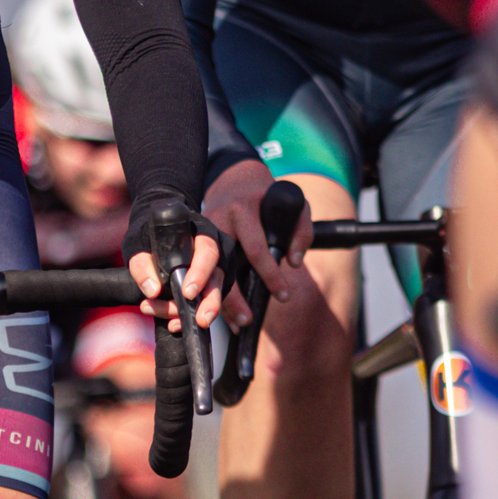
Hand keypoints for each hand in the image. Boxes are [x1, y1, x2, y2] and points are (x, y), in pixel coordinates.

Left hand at [123, 194, 224, 333]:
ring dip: (191, 313)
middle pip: (217, 278)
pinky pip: (203, 304)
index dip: (200, 273)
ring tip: (173, 324)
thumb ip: (141, 264)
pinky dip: (186, 316)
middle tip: (201, 320)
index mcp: (201, 234)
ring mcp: (214, 271)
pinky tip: (173, 324)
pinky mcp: (208, 287)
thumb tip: (152, 290)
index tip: (187, 293)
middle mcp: (214, 253)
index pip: (207, 252)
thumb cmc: (147, 235)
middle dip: (210, 302)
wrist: (151, 236)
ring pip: (210, 295)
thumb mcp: (138, 244)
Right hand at [204, 156, 314, 312]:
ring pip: (201, 267)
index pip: (255, 248)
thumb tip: (293, 262)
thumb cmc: (267, 195)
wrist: (235, 177)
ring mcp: (203, 231)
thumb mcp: (293, 202)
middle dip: (212, 287)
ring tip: (209, 321)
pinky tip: (211, 314)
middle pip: (212, 257)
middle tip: (211, 315)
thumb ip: (301, 230)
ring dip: (204, 294)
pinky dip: (203, 291)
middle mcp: (218, 221)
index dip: (269, 274)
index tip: (283, 295)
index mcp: (243, 211)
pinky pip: (197, 267)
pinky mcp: (196, 239)